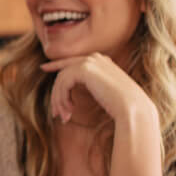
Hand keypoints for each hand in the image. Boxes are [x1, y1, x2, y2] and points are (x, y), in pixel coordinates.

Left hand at [41, 53, 156, 125]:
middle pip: (64, 72)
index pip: (73, 61)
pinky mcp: (84, 69)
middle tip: (56, 113)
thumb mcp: (105, 92)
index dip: (57, 64)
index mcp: (102, 61)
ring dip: (59, 100)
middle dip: (56, 93)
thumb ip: (92, 86)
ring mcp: (90, 61)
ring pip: (62, 79)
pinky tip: (69, 110)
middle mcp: (95, 58)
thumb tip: (74, 90)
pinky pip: (63, 83)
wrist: (132, 107)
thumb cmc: (122, 106)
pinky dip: (62, 98)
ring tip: (64, 117)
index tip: (43, 68)